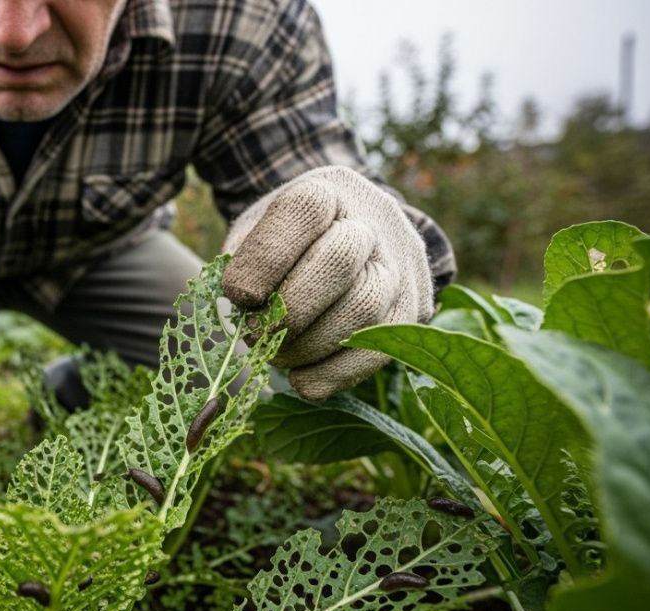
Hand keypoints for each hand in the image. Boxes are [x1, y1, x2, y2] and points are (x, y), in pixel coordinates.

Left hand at [221, 166, 433, 399]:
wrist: (354, 232)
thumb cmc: (291, 237)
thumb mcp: (258, 229)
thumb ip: (243, 259)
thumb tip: (242, 306)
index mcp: (327, 191)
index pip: (303, 212)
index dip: (266, 258)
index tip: (238, 295)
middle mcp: (373, 222)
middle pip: (340, 260)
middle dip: (289, 309)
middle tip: (255, 335)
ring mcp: (400, 266)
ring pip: (365, 309)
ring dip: (309, 346)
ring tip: (276, 356)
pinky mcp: (411, 310)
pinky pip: (379, 352)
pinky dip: (334, 374)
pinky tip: (302, 380)